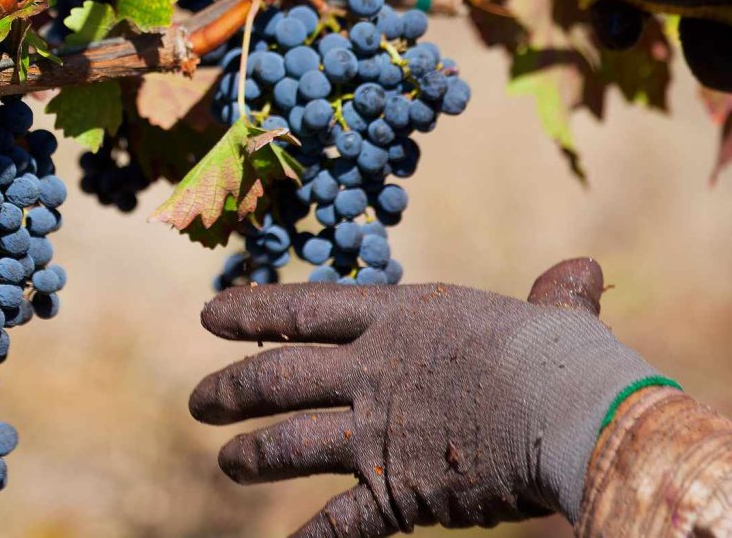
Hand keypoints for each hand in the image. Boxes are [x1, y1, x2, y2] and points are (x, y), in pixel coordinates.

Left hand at [190, 259, 659, 536]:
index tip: (209, 315)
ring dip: (251, 455)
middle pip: (279, 377)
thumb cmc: (564, 355)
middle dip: (231, 390)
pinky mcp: (395, 490)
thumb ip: (553, 297)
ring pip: (290, 443)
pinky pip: (341, 524)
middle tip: (197, 402)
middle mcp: (371, 371)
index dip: (252, 312)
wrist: (570, 410)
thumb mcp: (554, 315)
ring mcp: (375, 431)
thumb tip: (584, 270)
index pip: (305, 310)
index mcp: (398, 319)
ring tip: (226, 462)